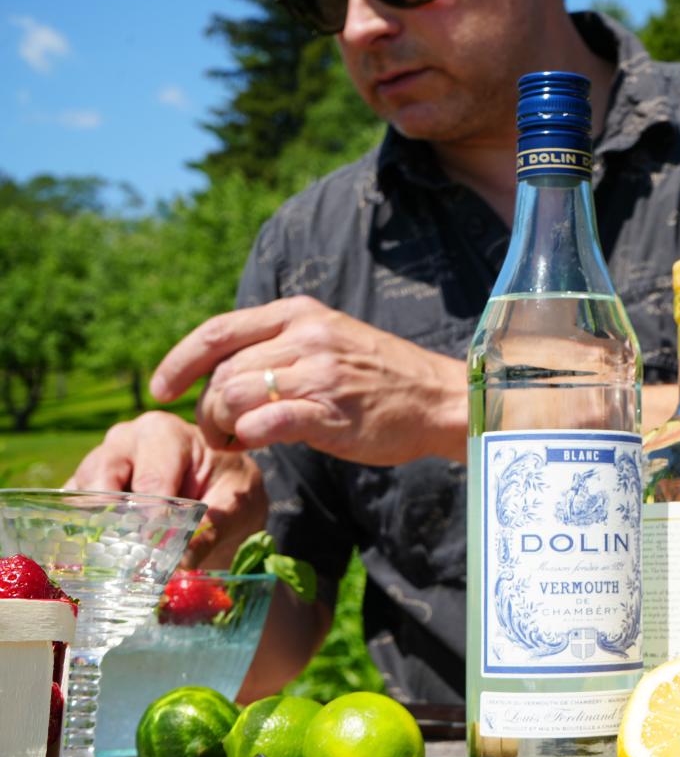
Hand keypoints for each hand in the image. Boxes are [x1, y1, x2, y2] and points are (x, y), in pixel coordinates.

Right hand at [65, 411, 267, 567]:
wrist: (221, 492)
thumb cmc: (229, 487)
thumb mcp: (238, 503)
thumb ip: (216, 525)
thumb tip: (185, 559)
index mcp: (165, 433)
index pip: (151, 476)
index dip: (152, 514)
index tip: (157, 544)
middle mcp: (125, 441)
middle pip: (103, 477)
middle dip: (114, 517)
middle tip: (128, 554)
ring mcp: (100, 463)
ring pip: (80, 494)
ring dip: (95, 527)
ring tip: (116, 557)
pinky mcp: (83, 489)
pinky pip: (68, 510)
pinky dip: (79, 534)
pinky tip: (99, 556)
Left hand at [151, 295, 468, 465]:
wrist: (440, 399)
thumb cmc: (382, 377)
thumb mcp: (330, 339)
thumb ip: (281, 345)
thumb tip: (222, 371)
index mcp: (300, 313)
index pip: (219, 331)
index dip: (179, 361)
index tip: (161, 388)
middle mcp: (307, 337)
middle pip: (222, 371)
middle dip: (206, 407)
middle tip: (219, 432)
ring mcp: (320, 374)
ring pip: (234, 396)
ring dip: (222, 426)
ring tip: (235, 440)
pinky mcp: (332, 413)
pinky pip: (267, 423)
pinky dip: (249, 436)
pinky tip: (256, 443)